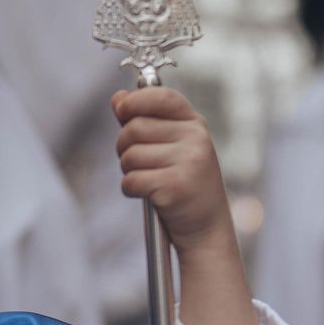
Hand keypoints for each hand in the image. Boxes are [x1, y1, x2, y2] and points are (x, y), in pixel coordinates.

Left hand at [113, 85, 233, 253]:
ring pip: (130, 156)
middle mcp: (195, 139)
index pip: (162, 97)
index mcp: (194, 125)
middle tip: (137, 163)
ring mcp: (188, 162)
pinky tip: (148, 195)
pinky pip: (131, 180)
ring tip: (148, 180)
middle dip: (124, 146)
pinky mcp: (176, 186)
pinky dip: (131, 189)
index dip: (135, 100)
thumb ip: (145, 120)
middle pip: (134, 128)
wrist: (205, 227)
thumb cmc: (183, 184)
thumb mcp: (171, 147)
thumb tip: (118, 98)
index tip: (121, 110)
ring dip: (128, 171)